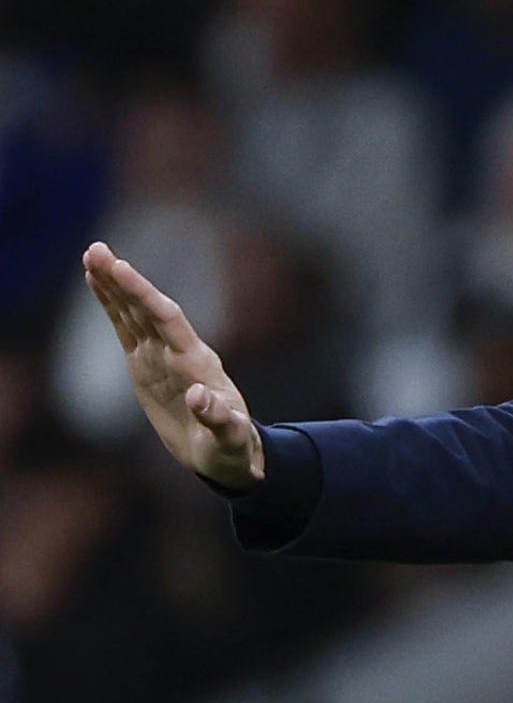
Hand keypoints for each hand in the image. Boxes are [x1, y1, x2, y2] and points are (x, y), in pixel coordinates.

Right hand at [81, 241, 263, 489]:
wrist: (229, 451)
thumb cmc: (231, 444)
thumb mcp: (229, 436)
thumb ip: (217, 418)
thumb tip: (200, 396)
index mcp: (197, 364)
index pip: (167, 320)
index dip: (144, 294)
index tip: (123, 268)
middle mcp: (178, 352)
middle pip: (147, 309)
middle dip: (123, 281)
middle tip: (96, 250)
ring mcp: (161, 356)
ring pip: (134, 314)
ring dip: (114, 286)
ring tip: (92, 256)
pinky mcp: (146, 365)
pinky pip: (126, 330)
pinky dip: (112, 307)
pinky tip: (98, 284)